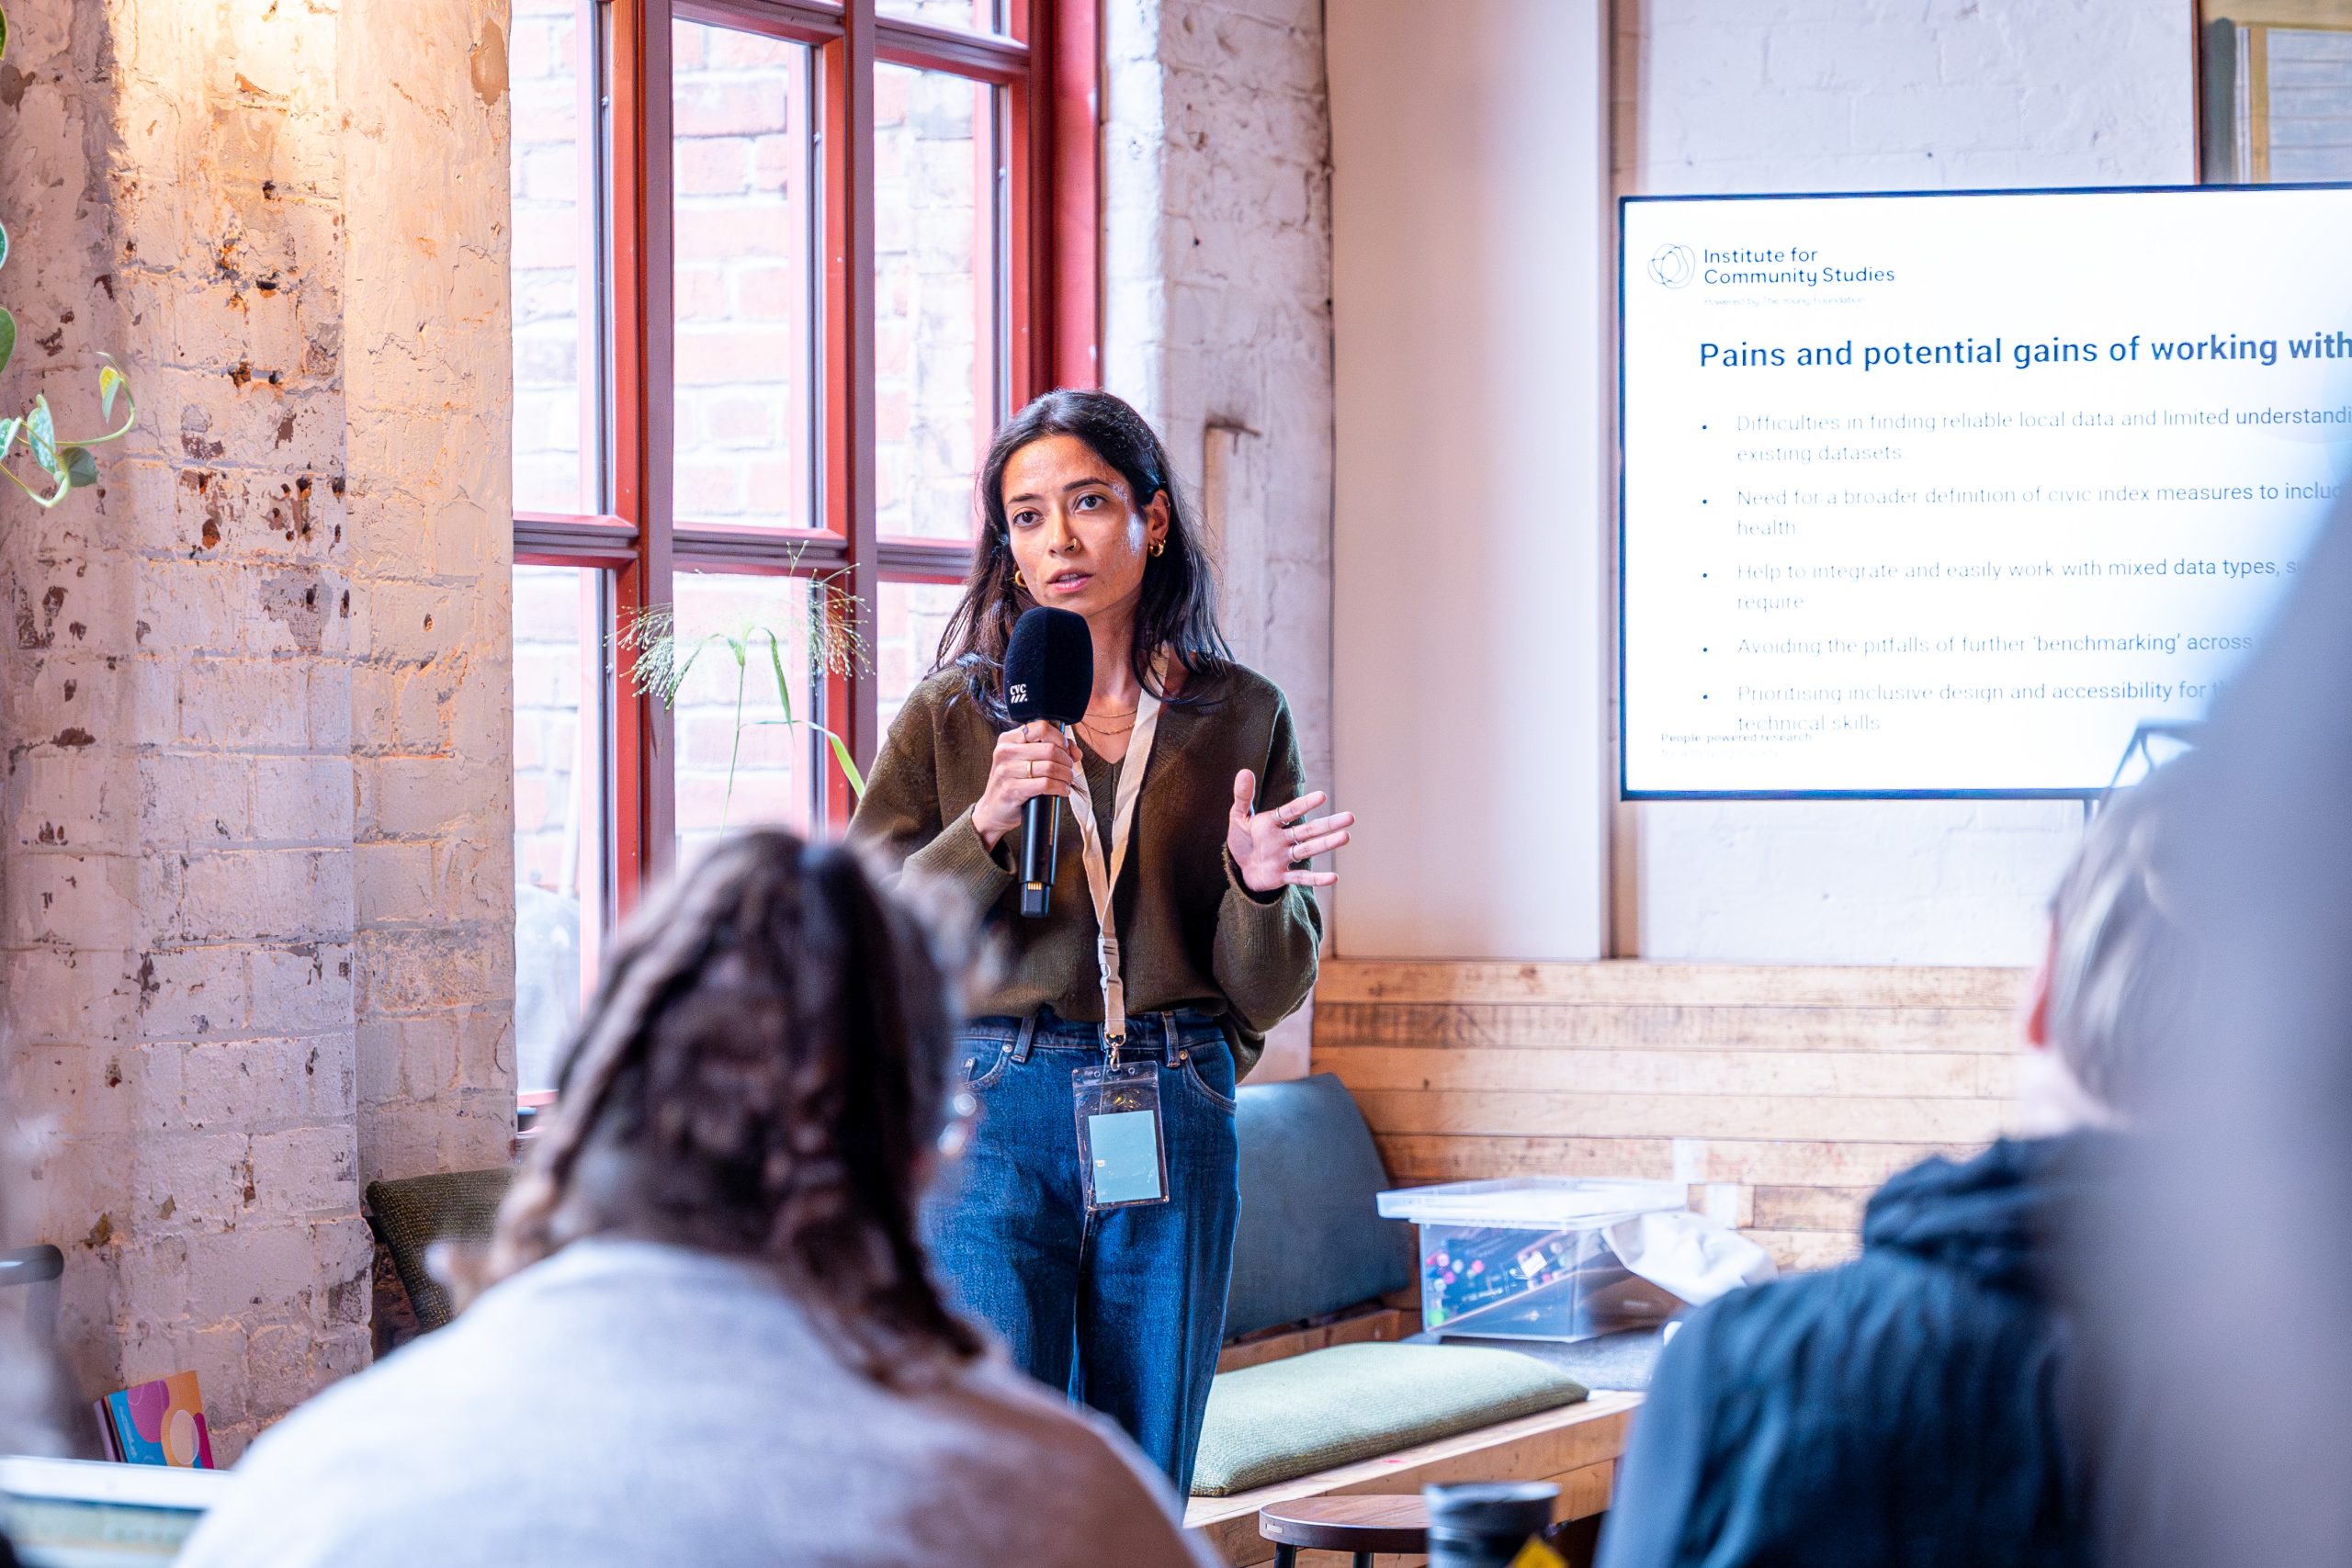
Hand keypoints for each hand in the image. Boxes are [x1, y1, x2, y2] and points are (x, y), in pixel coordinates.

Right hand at [974, 722, 1081, 850]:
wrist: (993, 809)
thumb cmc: (1013, 783)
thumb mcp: (1025, 760)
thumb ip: (1048, 749)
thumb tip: (1075, 751)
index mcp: (1008, 739)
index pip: (1041, 728)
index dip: (1060, 739)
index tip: (1067, 751)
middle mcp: (1005, 752)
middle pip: (1049, 749)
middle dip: (1066, 761)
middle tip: (1068, 770)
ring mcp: (1006, 771)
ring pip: (1050, 767)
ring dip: (1065, 775)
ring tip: (1067, 781)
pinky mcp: (1011, 790)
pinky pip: (1045, 784)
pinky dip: (1060, 788)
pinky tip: (1062, 790)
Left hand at [1228, 771, 1353, 893]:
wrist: (1239, 867)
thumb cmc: (1242, 839)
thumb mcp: (1238, 817)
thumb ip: (1243, 796)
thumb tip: (1245, 771)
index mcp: (1272, 823)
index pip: (1291, 811)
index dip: (1305, 804)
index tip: (1322, 796)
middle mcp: (1282, 839)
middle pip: (1308, 830)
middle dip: (1328, 824)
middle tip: (1350, 817)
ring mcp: (1284, 857)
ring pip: (1308, 850)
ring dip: (1326, 844)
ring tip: (1346, 837)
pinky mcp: (1281, 876)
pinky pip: (1300, 878)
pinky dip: (1315, 879)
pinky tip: (1333, 877)